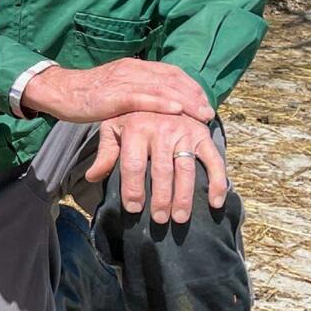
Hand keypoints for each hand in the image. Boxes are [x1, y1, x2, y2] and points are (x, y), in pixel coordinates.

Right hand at [22, 60, 213, 123]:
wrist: (59, 91)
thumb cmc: (87, 94)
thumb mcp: (115, 87)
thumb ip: (135, 91)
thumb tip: (156, 101)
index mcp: (133, 66)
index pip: (170, 72)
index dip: (191, 85)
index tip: (205, 100)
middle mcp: (131, 69)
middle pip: (171, 79)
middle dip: (194, 95)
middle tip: (210, 111)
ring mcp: (122, 81)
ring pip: (161, 87)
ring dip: (185, 100)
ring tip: (201, 113)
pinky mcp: (112, 95)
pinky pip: (141, 97)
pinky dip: (161, 102)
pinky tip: (176, 109)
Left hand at [85, 112, 227, 223]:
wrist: (161, 90)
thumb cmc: (133, 115)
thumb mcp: (114, 127)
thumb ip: (106, 152)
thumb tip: (92, 177)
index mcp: (136, 127)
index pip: (133, 164)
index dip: (133, 188)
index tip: (133, 208)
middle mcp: (161, 128)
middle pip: (161, 171)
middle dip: (160, 198)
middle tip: (159, 219)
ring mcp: (184, 131)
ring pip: (185, 169)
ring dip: (184, 196)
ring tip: (179, 218)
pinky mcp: (202, 134)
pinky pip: (213, 160)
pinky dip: (217, 181)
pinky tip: (215, 202)